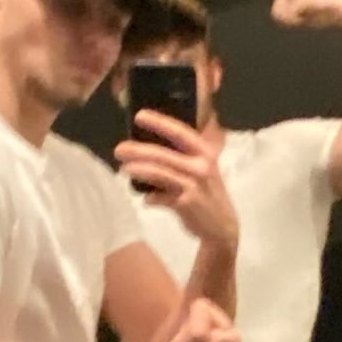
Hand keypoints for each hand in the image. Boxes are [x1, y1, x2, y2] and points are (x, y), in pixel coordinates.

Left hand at [114, 111, 238, 248]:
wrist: (222, 226)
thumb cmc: (207, 193)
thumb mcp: (202, 169)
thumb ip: (182, 156)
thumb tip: (148, 148)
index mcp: (205, 152)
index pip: (180, 132)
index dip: (160, 123)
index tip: (140, 116)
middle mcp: (201, 166)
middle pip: (164, 154)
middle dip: (139, 150)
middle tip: (119, 149)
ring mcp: (194, 185)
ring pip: (160, 173)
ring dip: (139, 170)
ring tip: (124, 169)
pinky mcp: (187, 204)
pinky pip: (161, 198)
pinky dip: (151, 198)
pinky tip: (146, 199)